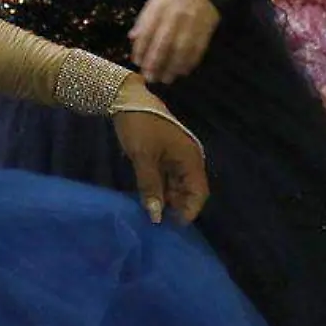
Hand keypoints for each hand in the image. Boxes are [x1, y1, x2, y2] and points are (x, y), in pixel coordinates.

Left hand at [111, 82, 208, 224]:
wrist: (126, 99)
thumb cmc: (140, 127)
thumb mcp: (143, 158)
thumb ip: (150, 187)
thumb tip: (156, 216)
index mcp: (190, 159)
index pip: (199, 192)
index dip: (189, 211)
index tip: (173, 225)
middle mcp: (189, 159)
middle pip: (190, 190)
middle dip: (177, 206)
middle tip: (159, 222)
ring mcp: (177, 156)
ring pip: (178, 184)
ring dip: (168, 198)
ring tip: (152, 213)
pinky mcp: (166, 154)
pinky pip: (168, 176)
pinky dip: (161, 188)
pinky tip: (149, 197)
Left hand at [128, 0, 221, 84]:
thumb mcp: (155, 0)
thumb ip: (144, 19)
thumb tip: (132, 38)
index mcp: (159, 9)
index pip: (147, 33)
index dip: (141, 50)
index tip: (137, 63)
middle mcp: (174, 18)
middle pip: (163, 45)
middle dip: (155, 63)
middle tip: (150, 78)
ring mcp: (191, 25)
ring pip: (180, 51)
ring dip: (172, 68)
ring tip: (165, 79)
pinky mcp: (205, 30)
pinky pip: (197, 50)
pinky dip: (189, 63)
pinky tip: (182, 71)